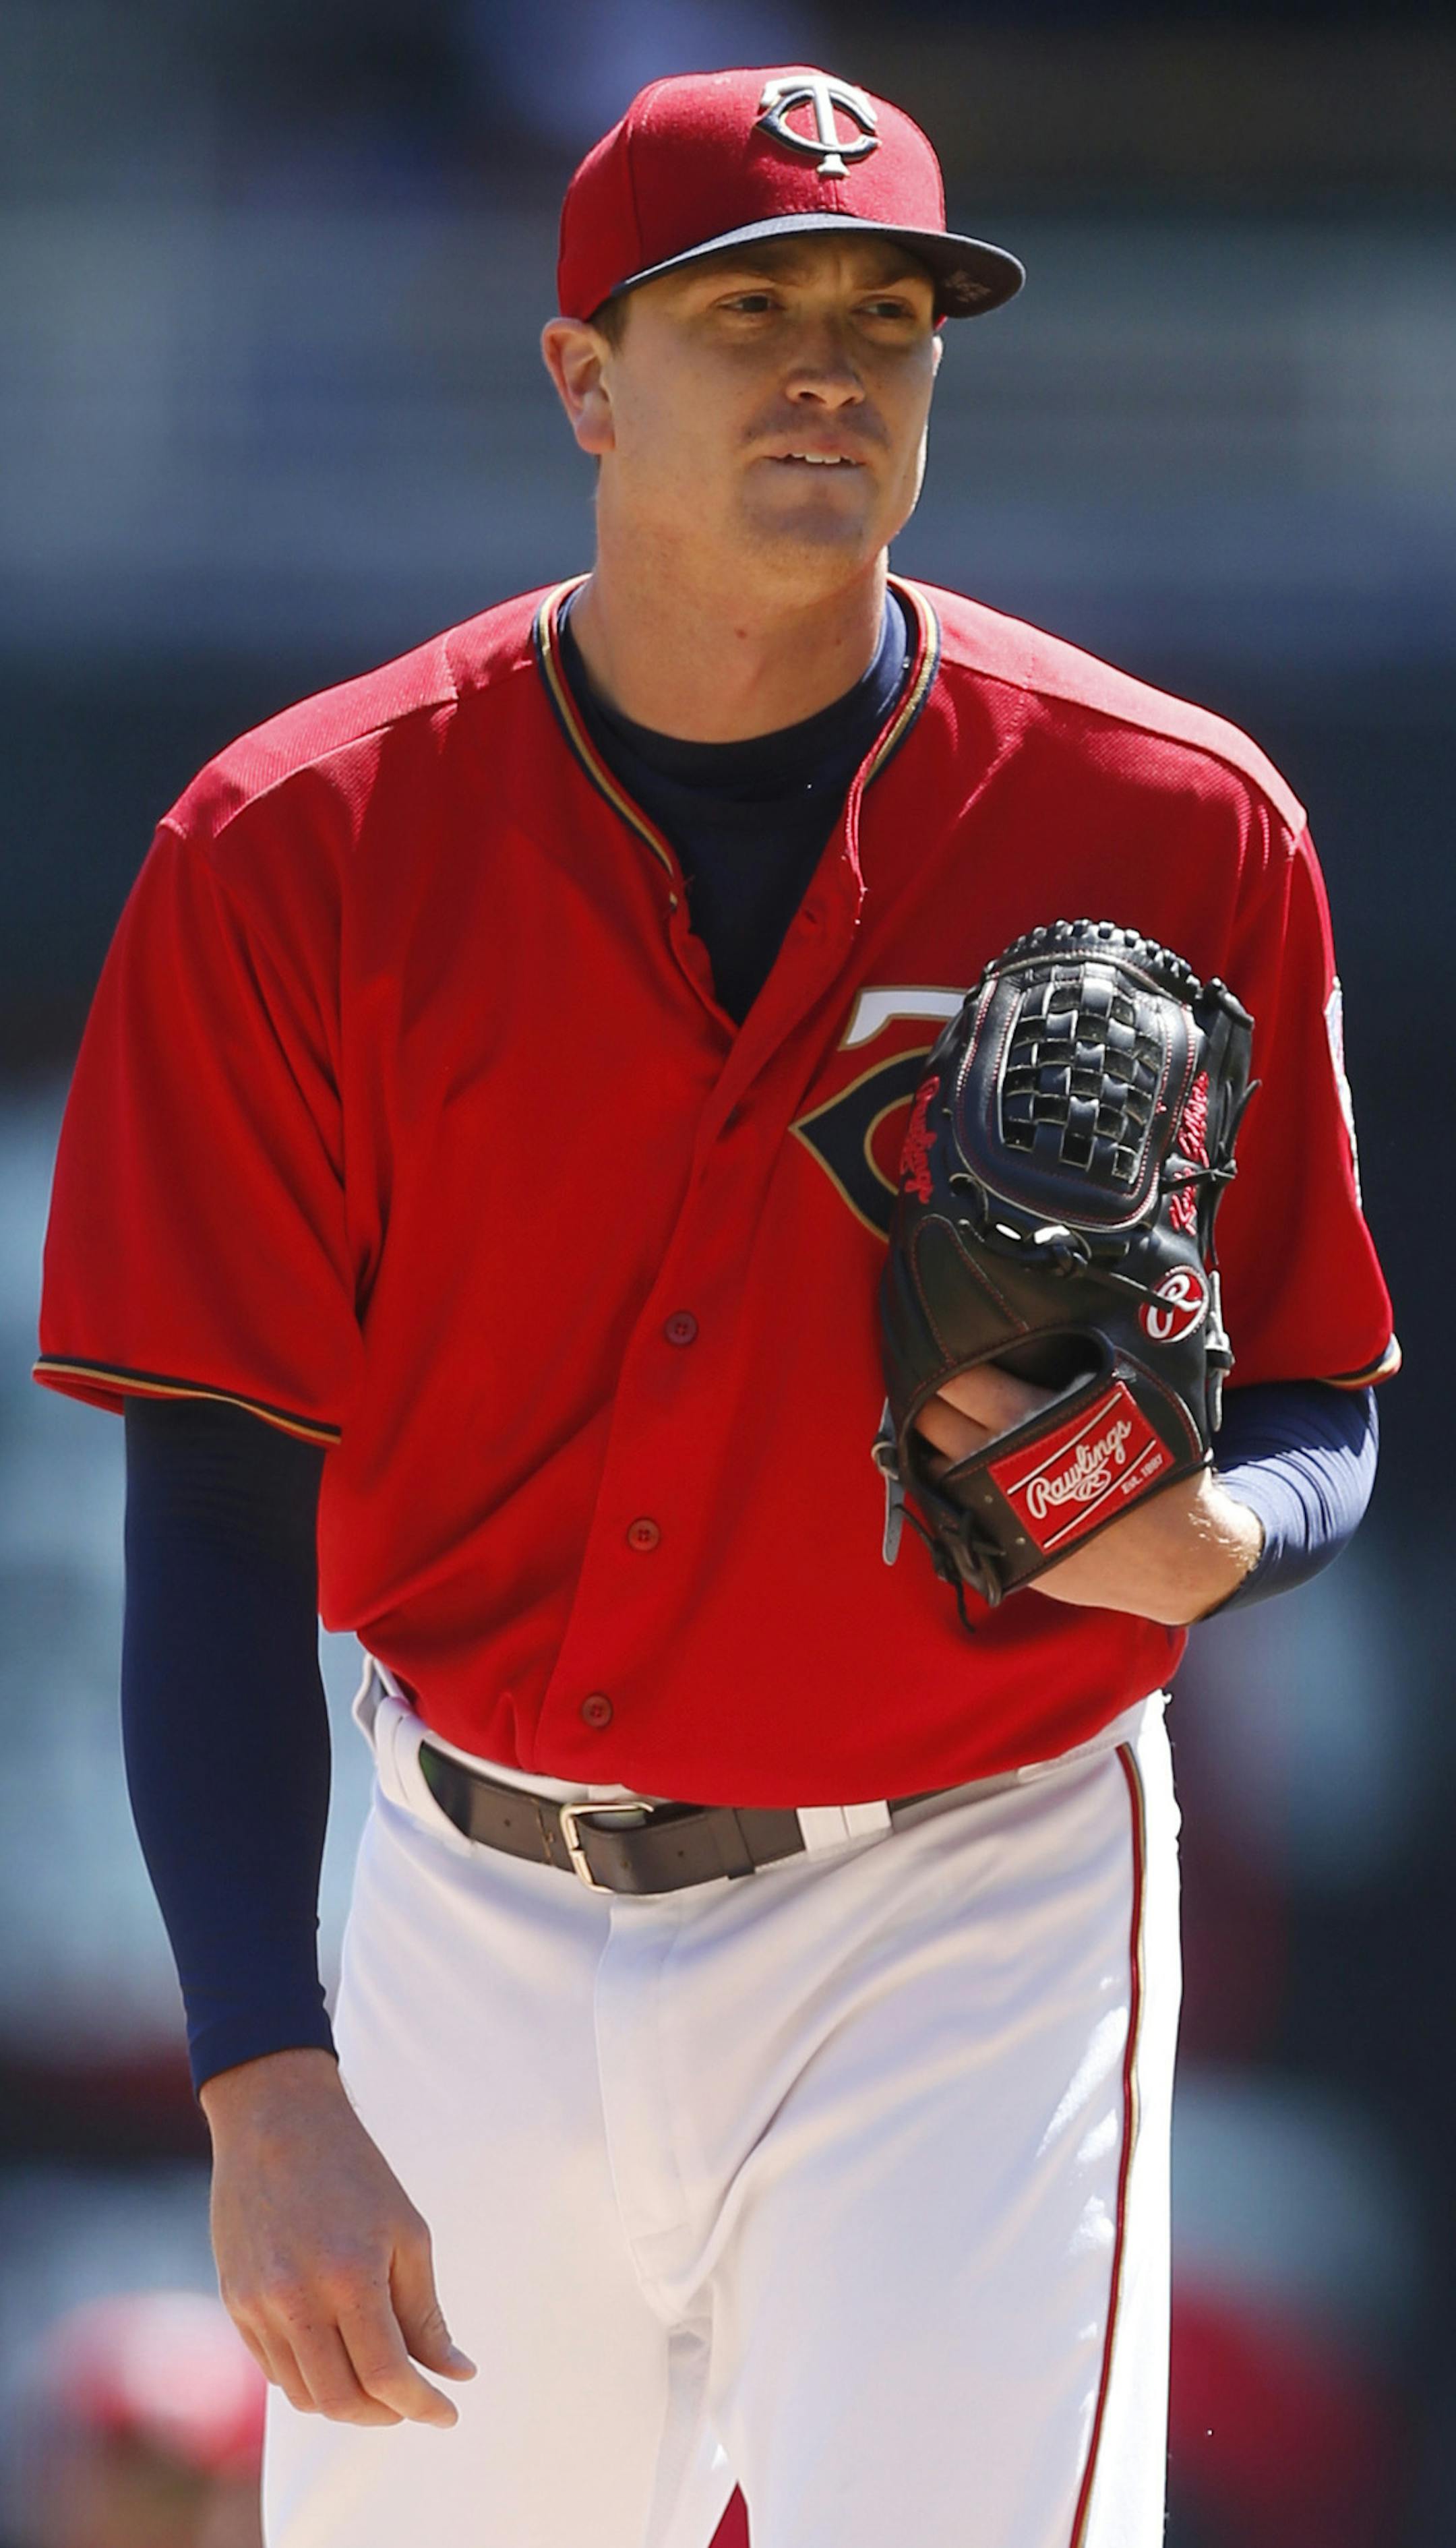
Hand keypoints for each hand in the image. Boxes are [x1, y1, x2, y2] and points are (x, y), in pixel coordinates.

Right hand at [200, 2047, 475, 2427]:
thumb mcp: (406, 2232)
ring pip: (303, 2394)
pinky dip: (310, 2379)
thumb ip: (425, 2314)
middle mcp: (296, 2299)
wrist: (275, 2120)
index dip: (422, 2405)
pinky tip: (335, 2357)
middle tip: (413, 2402)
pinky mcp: (234, 2301)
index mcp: (349, 2276)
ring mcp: (257, 2305)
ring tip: (378, 2383)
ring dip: (347, 2404)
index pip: (387, 2375)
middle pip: (341, 2400)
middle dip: (385, 2414)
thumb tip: (455, 2375)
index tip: (448, 2413)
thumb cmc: (353, 2171)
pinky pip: (273, 2368)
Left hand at [915, 1368, 1262, 1624]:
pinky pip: (948, 1509)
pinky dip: (943, 1486)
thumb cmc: (1159, 1469)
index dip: (944, 1363)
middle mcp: (1005, 1466)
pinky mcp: (998, 1549)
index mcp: (1037, 1423)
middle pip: (933, 1421)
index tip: (940, 1348)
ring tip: (936, 1423)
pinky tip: (950, 1468)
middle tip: (929, 1383)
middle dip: (925, 1400)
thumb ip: (1083, 1373)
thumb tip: (1046, 1329)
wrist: (1177, 1555)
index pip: (963, 1381)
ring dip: (929, 1443)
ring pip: (932, 1466)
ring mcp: (996, 1511)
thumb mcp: (1129, 1405)